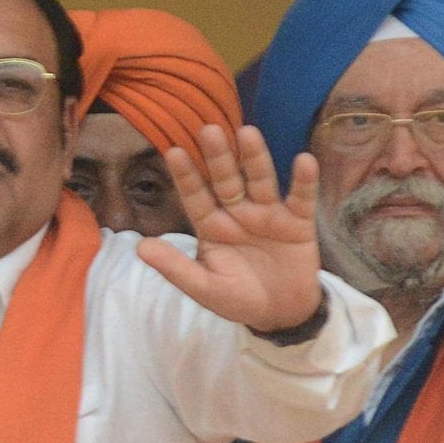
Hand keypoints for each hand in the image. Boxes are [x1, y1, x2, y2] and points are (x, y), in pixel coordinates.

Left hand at [136, 125, 325, 332]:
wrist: (280, 313)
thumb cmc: (236, 298)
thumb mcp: (203, 287)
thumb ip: (175, 268)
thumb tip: (140, 248)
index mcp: (211, 226)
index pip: (195, 197)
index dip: (185, 176)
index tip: (173, 151)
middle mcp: (237, 213)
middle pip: (226, 180)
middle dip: (217, 157)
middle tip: (208, 129)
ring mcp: (268, 214)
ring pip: (260, 181)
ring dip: (255, 158)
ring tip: (247, 133)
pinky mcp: (298, 222)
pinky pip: (301, 198)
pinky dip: (303, 180)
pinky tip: (303, 160)